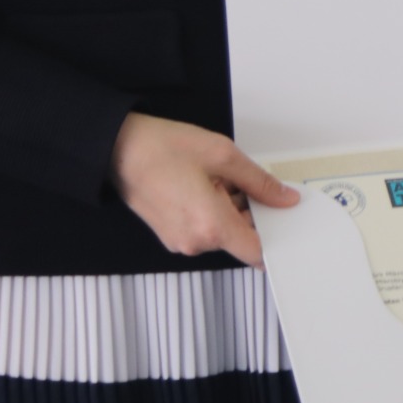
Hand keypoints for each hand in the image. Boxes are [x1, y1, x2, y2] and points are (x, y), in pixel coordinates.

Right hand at [111, 111, 300, 267]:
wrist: (117, 148)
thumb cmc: (162, 148)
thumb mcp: (222, 155)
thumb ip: (260, 182)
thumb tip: (284, 198)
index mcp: (211, 226)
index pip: (257, 253)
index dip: (275, 237)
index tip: (281, 219)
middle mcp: (195, 242)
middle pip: (240, 239)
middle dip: (249, 212)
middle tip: (240, 180)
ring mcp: (180, 242)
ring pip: (222, 233)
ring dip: (229, 209)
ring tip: (213, 178)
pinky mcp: (170, 235)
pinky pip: (203, 230)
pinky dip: (211, 211)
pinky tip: (201, 185)